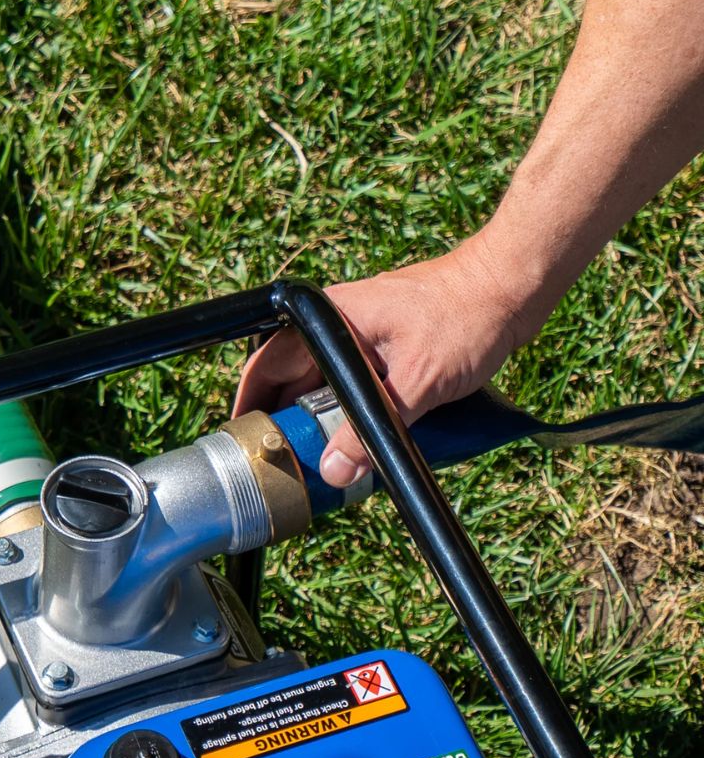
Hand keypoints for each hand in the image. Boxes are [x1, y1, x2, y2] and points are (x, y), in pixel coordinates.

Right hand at [234, 237, 530, 486]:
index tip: (243, 436)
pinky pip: (355, 386)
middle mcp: (339, 324)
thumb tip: (334, 470)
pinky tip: (363, 439)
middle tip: (289, 462)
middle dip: (289, 421)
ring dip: (325, 420)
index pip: (268, 362)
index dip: (250, 401)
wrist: (513, 288)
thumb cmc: (466, 317)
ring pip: (327, 386)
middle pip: (294, 380)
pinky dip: (354, 412)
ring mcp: (363, 335)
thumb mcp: (417, 384)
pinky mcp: (386, 348)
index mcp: (331, 319)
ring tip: (324, 460)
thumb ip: (372, 430)